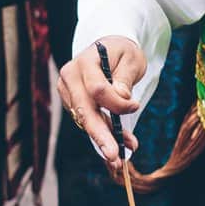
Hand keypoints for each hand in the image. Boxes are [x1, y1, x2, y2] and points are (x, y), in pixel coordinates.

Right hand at [55, 36, 144, 167]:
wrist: (109, 49)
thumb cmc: (122, 52)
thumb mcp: (131, 59)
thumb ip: (125, 78)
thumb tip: (122, 98)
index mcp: (84, 62)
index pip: (97, 89)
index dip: (117, 103)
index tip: (136, 106)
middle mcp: (70, 76)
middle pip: (84, 110)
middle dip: (100, 135)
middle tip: (114, 156)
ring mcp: (68, 91)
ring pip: (86, 120)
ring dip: (105, 138)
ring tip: (121, 156)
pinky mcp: (72, 103)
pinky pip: (88, 121)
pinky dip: (104, 133)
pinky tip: (118, 145)